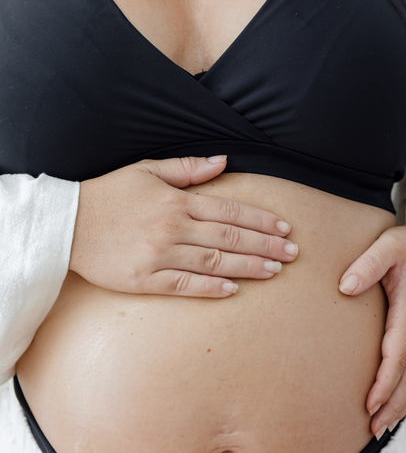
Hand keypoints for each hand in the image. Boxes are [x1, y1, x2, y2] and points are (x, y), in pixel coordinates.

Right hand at [70, 156, 297, 296]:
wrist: (67, 223)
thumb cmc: (109, 193)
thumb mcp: (148, 169)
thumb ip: (189, 167)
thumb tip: (224, 162)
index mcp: (177, 200)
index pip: (230, 212)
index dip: (261, 221)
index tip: (284, 228)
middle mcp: (173, 227)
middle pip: (230, 238)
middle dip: (266, 246)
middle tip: (292, 253)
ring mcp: (159, 255)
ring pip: (214, 262)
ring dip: (248, 267)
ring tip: (274, 271)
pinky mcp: (143, 280)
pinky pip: (184, 285)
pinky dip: (210, 288)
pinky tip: (233, 290)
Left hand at [338, 225, 405, 438]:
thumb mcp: (386, 247)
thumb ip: (367, 265)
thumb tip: (345, 287)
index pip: (398, 354)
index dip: (385, 381)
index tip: (370, 402)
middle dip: (392, 403)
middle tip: (373, 426)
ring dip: (403, 403)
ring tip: (384, 424)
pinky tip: (402, 402)